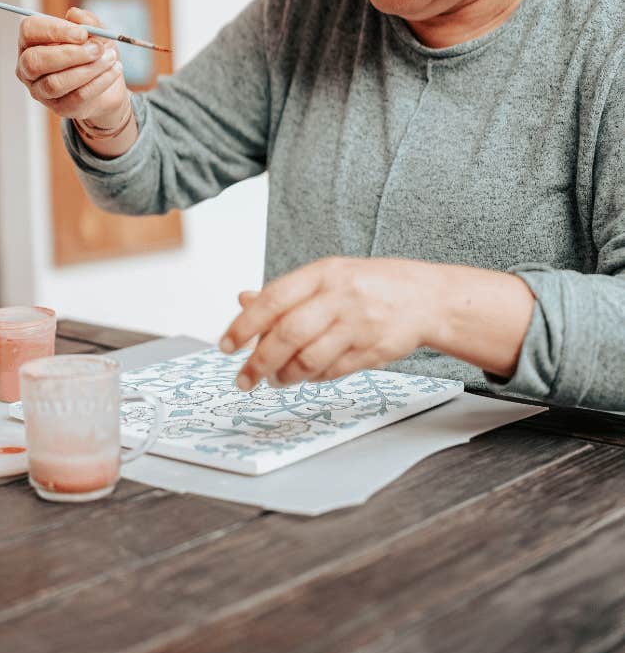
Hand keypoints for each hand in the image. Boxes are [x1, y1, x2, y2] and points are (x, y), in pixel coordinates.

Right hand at [16, 7, 129, 126]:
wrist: (108, 83)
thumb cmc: (95, 53)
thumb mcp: (95, 32)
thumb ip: (87, 21)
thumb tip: (74, 15)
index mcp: (31, 41)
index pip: (29, 30)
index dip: (54, 30)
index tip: (82, 33)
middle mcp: (28, 67)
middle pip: (35, 61)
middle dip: (70, 54)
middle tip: (97, 48)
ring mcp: (41, 91)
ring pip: (55, 83)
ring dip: (88, 69)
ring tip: (110, 57)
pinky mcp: (59, 108)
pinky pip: (76, 97)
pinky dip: (99, 82)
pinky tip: (115, 70)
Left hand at [219, 257, 445, 390]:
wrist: (426, 297)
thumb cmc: (369, 285)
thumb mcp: (327, 276)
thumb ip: (285, 292)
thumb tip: (242, 301)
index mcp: (323, 273)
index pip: (273, 299)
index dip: (244, 325)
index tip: (225, 346)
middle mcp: (340, 297)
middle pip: (288, 335)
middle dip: (259, 362)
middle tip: (243, 379)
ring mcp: (359, 325)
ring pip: (310, 360)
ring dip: (285, 376)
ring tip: (275, 379)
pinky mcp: (373, 351)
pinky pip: (332, 372)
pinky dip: (313, 378)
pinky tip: (307, 374)